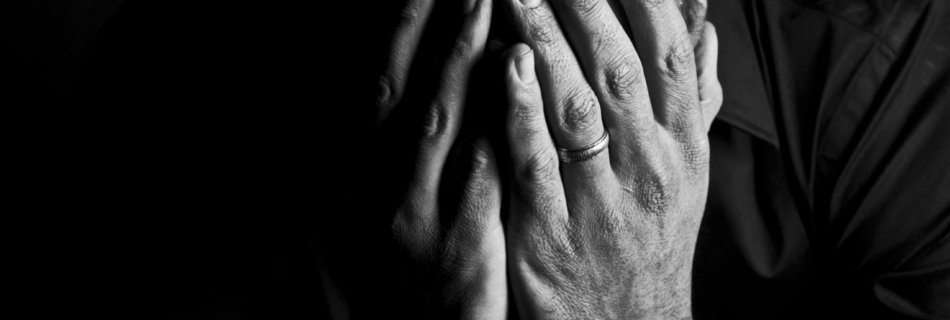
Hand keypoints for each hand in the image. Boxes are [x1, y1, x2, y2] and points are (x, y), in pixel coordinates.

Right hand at [371, 0, 505, 317]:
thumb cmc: (418, 257)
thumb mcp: (401, 195)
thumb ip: (415, 136)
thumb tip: (440, 71)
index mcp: (368, 166)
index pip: (386, 80)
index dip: (405, 26)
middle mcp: (384, 183)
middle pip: (409, 89)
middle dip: (435, 26)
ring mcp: (418, 215)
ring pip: (439, 126)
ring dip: (462, 61)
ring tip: (491, 5)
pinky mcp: (459, 248)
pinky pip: (480, 183)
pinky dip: (495, 132)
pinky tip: (516, 93)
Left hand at [500, 0, 719, 317]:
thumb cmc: (651, 234)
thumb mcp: (686, 167)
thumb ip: (692, 94)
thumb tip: (702, 24)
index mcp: (682, 145)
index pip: (668, 55)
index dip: (641, 0)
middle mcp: (649, 168)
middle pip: (619, 69)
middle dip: (585, 7)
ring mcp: (601, 202)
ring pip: (577, 108)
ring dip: (547, 45)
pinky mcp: (551, 234)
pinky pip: (535, 164)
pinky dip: (520, 111)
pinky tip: (504, 66)